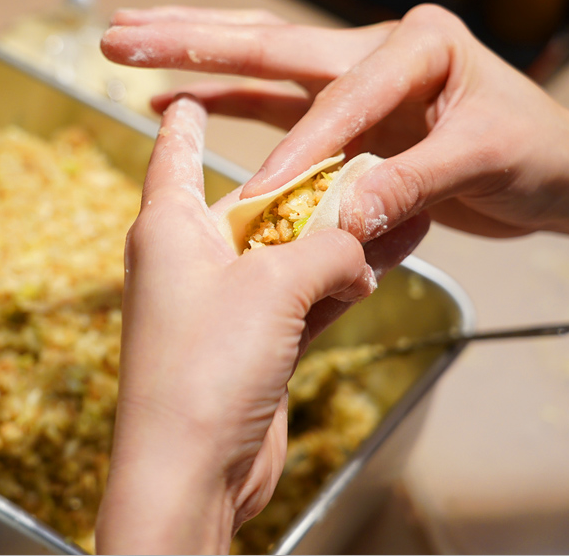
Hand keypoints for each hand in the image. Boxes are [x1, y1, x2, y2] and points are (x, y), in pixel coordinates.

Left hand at [95, 96, 427, 553]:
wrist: (191, 471)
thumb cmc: (203, 368)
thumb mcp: (271, 288)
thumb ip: (324, 249)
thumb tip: (356, 245)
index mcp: (169, 226)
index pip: (173, 156)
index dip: (182, 123)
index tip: (185, 96)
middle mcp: (191, 259)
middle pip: (256, 204)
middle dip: (313, 186)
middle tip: (370, 159)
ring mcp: (223, 305)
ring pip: (290, 253)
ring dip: (341, 237)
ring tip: (399, 207)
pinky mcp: (253, 346)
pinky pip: (302, 298)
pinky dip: (339, 283)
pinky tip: (382, 263)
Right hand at [101, 4, 568, 241]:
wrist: (557, 169)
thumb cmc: (536, 154)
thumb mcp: (484, 162)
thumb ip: (411, 184)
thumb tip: (343, 217)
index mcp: (416, 46)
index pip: (337, 97)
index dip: (295, 150)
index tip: (255, 196)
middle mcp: (374, 50)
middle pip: (269, 43)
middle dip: (191, 40)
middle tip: (121, 34)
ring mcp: (353, 78)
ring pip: (258, 62)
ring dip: (192, 54)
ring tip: (129, 45)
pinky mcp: (342, 111)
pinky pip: (270, 102)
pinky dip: (222, 98)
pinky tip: (177, 98)